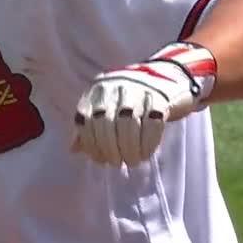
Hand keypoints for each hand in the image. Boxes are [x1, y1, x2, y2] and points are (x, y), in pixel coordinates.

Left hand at [72, 42, 216, 166]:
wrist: (168, 79)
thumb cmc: (130, 100)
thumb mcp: (106, 107)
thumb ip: (88, 126)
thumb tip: (73, 149)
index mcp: (98, 89)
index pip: (85, 118)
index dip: (90, 143)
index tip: (100, 159)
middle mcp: (116, 87)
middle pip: (106, 123)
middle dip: (110, 149)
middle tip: (117, 163)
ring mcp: (139, 90)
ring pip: (128, 124)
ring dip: (129, 149)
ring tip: (132, 161)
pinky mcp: (160, 98)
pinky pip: (152, 124)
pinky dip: (148, 144)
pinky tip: (146, 153)